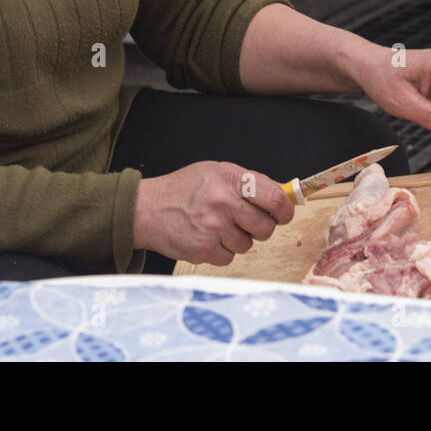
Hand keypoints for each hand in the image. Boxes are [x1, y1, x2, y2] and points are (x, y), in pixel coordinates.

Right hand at [132, 161, 295, 264]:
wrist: (146, 208)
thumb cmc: (184, 189)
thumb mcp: (216, 172)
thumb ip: (249, 183)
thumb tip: (282, 198)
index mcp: (230, 178)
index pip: (275, 198)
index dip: (284, 210)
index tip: (283, 214)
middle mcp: (223, 202)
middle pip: (266, 228)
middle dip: (260, 227)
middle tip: (244, 220)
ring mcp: (213, 228)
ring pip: (248, 245)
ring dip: (237, 239)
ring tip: (217, 226)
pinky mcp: (204, 250)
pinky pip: (229, 258)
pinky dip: (221, 251)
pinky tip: (206, 237)